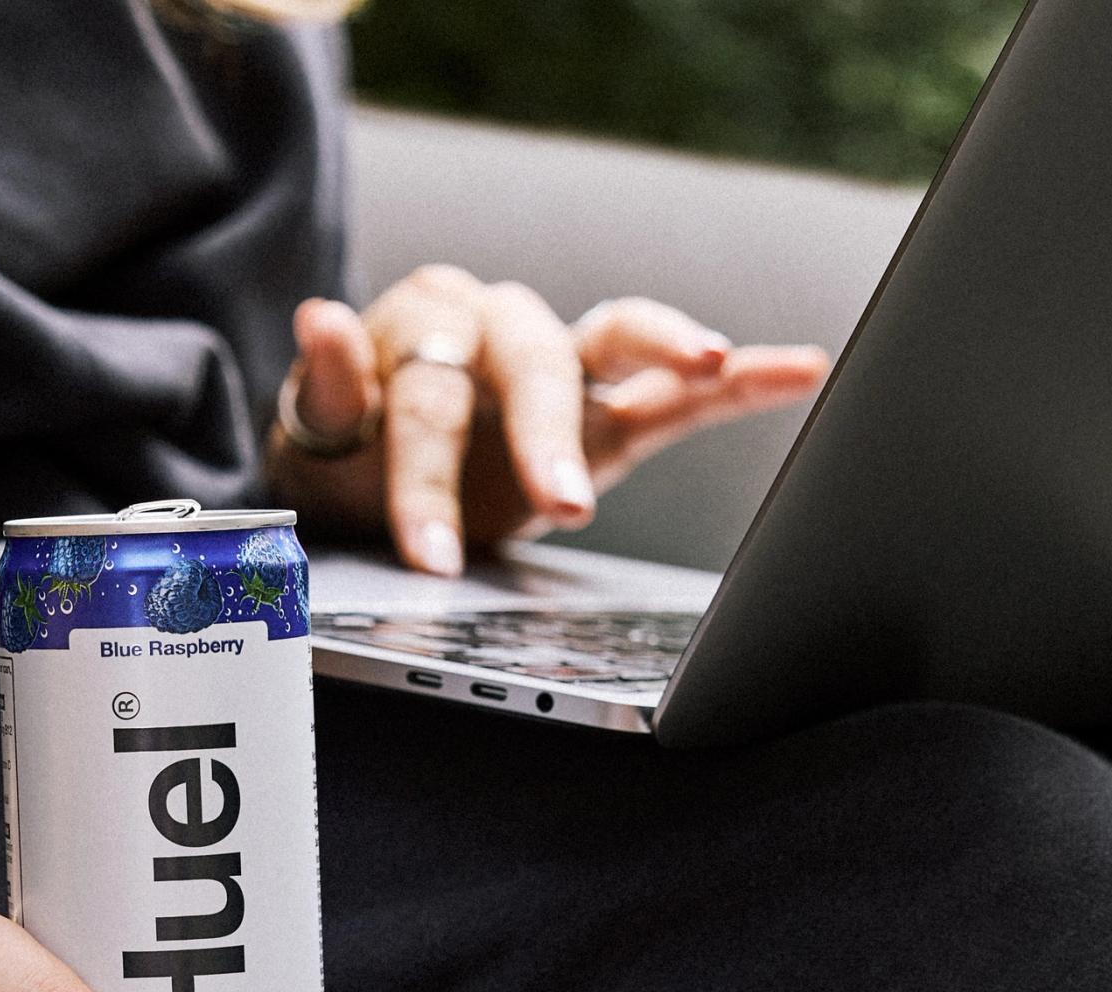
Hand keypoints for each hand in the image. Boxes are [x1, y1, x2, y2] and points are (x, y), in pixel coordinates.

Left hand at [265, 266, 831, 574]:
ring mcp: (559, 362)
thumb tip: (319, 319)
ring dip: (663, 353)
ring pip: (618, 340)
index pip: (430, 399)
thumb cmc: (341, 450)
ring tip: (709, 364)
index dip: (426, 478)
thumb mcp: (312, 436)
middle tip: (560, 503)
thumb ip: (326, 387)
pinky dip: (737, 377)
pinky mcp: (604, 409)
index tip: (430, 554)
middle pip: (531, 366)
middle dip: (548, 436)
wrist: (357, 468)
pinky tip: (799, 367)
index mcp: (424, 318)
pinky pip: (673, 390)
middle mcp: (500, 322)